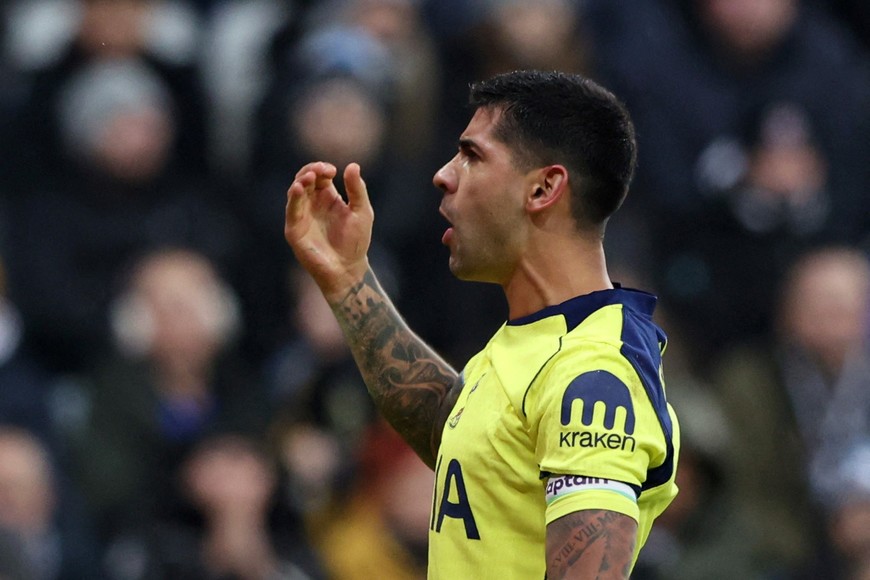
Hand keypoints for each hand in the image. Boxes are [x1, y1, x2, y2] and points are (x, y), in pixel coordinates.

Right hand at [284, 162, 372, 302]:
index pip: (319, 175)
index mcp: (328, 197)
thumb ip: (357, 189)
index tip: (332, 170)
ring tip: (310, 177)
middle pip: (304, 179)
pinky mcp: (295, 229)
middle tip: (321, 171)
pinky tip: (299, 189)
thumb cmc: (356, 242)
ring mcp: (302, 216)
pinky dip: (294, 198)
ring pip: (295, 191)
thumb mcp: (362, 212)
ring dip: (301, 181)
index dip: (322, 168)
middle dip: (311, 171)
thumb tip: (352, 165)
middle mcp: (312, 204)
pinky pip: (291, 210)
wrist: (348, 268)